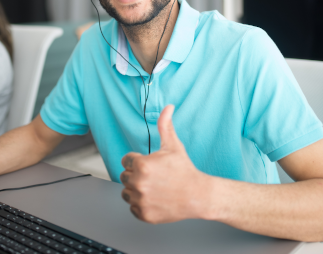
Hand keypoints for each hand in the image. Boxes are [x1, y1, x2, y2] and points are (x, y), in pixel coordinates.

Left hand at [120, 105, 210, 223]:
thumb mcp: (173, 145)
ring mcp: (140, 200)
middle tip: (155, 176)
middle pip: (124, 176)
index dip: (138, 161)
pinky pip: (132, 207)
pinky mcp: (143, 214)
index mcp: (141, 165)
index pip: (125, 161)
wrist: (198, 195)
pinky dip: (141, 204)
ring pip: (127, 192)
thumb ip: (165, 125)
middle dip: (137, 175)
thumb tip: (168, 107)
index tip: (151, 165)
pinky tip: (155, 198)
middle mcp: (138, 183)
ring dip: (136, 190)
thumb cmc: (184, 169)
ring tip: (154, 187)